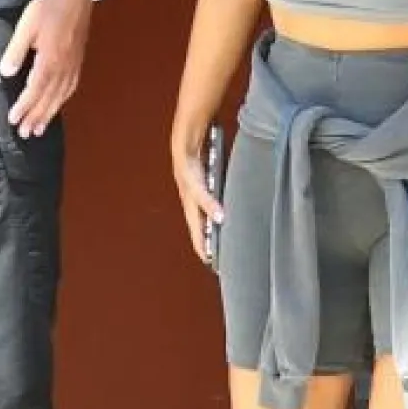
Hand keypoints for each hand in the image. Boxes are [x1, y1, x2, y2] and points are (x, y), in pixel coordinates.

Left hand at [0, 0, 93, 138]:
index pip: (35, 89)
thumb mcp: (26, 25)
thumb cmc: (48, 8)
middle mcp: (63, 67)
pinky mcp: (78, 62)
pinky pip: (70, 88)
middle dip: (36, 117)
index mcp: (49, 59)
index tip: (14, 120)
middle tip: (25, 134)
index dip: (24, 106)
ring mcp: (73, 65)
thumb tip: (5, 73)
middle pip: (49, 98)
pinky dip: (62, 102)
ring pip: (60, 96)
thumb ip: (16, 50)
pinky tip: (57, 106)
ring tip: (39, 129)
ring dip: (49, 114)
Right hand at [172, 143, 223, 264]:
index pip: (197, 235)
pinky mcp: (202, 189)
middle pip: (201, 229)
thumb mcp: (197, 188)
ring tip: (223, 238)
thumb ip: (208, 203)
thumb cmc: (187, 167)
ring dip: (212, 228)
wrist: (184, 146)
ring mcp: (196, 197)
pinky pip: (209, 207)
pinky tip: (223, 215)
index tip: (211, 263)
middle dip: (209, 242)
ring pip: (205, 218)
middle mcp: (192, 205)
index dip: (203, 249)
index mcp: (190, 208)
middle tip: (219, 256)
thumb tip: (219, 218)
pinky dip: (215, 215)